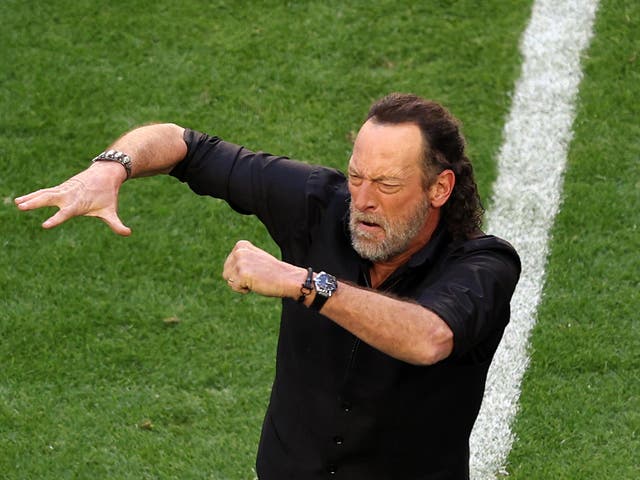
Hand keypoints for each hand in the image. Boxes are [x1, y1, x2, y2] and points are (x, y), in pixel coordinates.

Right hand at [15, 161, 130, 235]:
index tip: (45, 226)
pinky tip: (19, 200)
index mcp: (78, 203)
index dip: (56, 219)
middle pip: (49, 199)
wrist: (106, 173)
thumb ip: (116, 224)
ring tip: (16, 204)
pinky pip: (44, 191)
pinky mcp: (60, 188)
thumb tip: (128, 233)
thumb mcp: (111, 210)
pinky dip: (32, 195)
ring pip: (44, 194)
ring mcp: (63, 190)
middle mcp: (68, 195)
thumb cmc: (108, 194)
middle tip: (22, 207)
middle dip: (36, 203)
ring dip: (30, 198)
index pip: (66, 213)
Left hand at [222, 240, 304, 298]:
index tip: (254, 269)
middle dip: (238, 279)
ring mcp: (240, 262)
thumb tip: (225, 271)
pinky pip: (234, 287)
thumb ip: (240, 260)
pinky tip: (255, 285)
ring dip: (240, 284)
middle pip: (226, 272)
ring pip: (228, 280)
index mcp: (241, 245)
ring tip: (255, 280)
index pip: (227, 264)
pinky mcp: (242, 274)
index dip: (239, 272)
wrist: (288, 278)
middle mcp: (239, 251)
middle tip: (255, 276)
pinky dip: (243, 290)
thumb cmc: (271, 272)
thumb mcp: (254, 259)